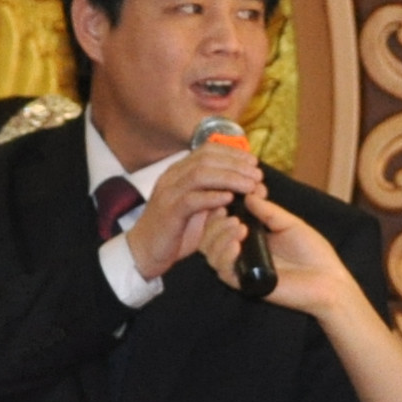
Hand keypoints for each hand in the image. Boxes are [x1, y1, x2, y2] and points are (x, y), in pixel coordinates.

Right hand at [121, 137, 262, 282]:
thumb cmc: (174, 231)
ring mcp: (169, 193)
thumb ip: (214, 194)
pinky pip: (191, 199)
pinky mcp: (169, 212)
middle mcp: (172, 177)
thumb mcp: (197, 208)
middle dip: (236, 164)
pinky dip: (212, 197)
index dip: (233, 153)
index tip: (253, 162)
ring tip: (249, 186)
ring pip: (200, 174)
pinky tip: (229, 199)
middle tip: (257, 175)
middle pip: (207, 158)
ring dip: (229, 177)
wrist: (145, 251)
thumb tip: (244, 185)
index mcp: (179, 172)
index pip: (207, 150)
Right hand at [212, 188, 358, 315]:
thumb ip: (268, 211)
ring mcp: (243, 268)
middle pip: (210, 238)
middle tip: (230, 214)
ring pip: (211, 253)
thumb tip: (249, 194)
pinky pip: (224, 272)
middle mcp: (243, 253)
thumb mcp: (290, 224)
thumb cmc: (314, 253)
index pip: (223, 223)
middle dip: (215, 222)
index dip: (219, 210)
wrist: (328, 282)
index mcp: (252, 238)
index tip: (227, 196)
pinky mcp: (246, 284)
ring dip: (219, 236)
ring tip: (238, 227)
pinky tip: (236, 244)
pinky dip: (225, 255)